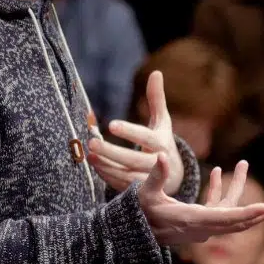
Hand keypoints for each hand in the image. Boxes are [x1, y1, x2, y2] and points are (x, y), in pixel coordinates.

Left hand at [87, 71, 183, 194]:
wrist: (173, 175)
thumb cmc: (162, 142)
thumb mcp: (162, 122)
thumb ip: (157, 99)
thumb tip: (156, 72)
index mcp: (162, 143)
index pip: (145, 137)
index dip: (129, 132)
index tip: (111, 124)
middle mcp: (157, 163)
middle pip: (133, 159)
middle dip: (112, 152)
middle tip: (92, 143)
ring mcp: (148, 180)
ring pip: (126, 174)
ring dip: (106, 166)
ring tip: (89, 155)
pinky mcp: (140, 191)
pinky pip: (121, 184)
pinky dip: (107, 175)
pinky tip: (94, 164)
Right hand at [140, 153, 263, 244]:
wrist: (135, 232)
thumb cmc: (140, 212)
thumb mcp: (145, 193)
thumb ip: (156, 175)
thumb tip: (162, 155)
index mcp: (192, 219)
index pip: (225, 218)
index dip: (246, 214)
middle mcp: (202, 226)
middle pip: (237, 221)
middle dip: (260, 211)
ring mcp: (202, 226)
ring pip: (231, 214)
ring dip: (242, 195)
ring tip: (246, 168)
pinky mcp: (199, 223)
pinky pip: (217, 208)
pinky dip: (220, 192)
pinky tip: (217, 172)